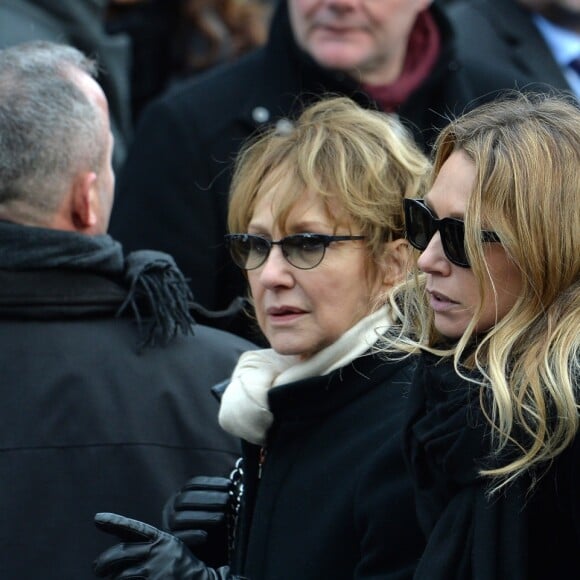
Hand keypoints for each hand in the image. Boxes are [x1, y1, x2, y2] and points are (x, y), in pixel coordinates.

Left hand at [93, 512, 238, 578]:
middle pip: (119, 553)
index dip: (115, 522)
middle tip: (97, 568)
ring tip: (111, 579)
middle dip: (103, 562)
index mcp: (161, 539)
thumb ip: (146, 544)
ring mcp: (155, 573)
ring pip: (120, 576)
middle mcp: (157, 553)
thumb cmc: (181, 566)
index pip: (134, 528)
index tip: (97, 518)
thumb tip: (116, 545)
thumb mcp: (169, 547)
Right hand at [161, 476, 230, 566]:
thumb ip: (219, 496)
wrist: (204, 555)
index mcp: (181, 495)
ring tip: (222, 517)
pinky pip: (177, 539)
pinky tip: (205, 536)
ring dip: (203, 516)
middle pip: (185, 499)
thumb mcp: (214, 508)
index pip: (193, 484)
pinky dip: (191, 536)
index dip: (211, 483)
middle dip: (209, 498)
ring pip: (179, 518)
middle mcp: (171, 508)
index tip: (229, 485)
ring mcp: (168, 526)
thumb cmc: (211, 527)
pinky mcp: (171, 544)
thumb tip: (232, 483)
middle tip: (227, 500)